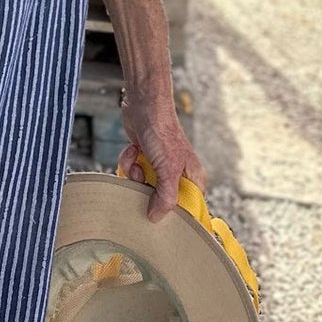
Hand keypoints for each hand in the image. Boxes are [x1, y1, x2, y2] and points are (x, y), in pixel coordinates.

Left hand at [115, 85, 205, 222]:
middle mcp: (177, 176)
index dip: (174, 216)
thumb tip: (155, 218)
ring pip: (142, 188)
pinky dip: (128, 162)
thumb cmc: (162, 130)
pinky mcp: (143, 160)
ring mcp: (158, 168)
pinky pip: (131, 174)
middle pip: (161, 202)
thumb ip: (166, 197)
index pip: (189, 210)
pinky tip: (133, 149)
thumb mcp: (168, 168)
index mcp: (193, 180)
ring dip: (134, 174)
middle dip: (146, 190)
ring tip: (138, 159)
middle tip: (144, 178)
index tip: (159, 218)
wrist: (143, 103)